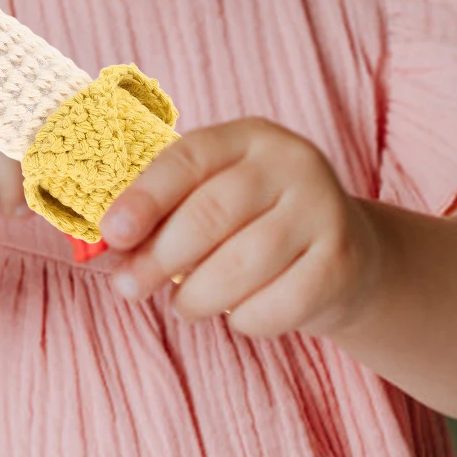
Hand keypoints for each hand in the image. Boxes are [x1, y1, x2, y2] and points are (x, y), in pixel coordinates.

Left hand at [98, 119, 381, 339]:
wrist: (345, 256)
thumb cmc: (255, 226)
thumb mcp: (215, 198)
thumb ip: (166, 213)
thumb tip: (111, 248)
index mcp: (249, 137)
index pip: (188, 158)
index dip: (144, 197)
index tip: (112, 233)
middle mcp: (292, 162)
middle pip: (211, 213)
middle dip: (159, 257)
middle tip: (128, 287)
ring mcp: (323, 209)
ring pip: (242, 264)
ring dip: (198, 296)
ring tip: (186, 305)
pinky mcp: (342, 262)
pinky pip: (278, 304)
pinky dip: (246, 320)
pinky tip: (239, 314)